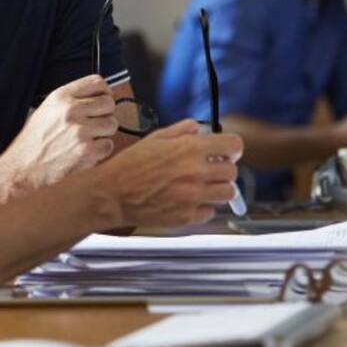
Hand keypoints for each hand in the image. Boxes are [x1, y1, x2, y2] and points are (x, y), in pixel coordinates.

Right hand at [0, 75, 118, 192]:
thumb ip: (73, 99)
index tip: (103, 101)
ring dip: (103, 133)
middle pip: (109, 103)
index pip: (97, 82)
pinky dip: (100, 150)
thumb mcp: (48, 107)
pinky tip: (84, 151)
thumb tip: (101, 96)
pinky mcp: (86, 151)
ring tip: (86, 138)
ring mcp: (80, 131)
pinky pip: (108, 145)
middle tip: (94, 124)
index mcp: (61, 96)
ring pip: (112, 124)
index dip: (104, 92)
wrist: (22, 166)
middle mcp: (72, 110)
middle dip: (105, 114)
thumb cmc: (35, 138)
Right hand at [97, 119, 243, 227]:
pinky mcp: (186, 216)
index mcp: (190, 149)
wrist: (113, 193)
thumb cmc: (131, 165)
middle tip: (211, 170)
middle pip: (232, 172)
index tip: (228, 151)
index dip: (232, 148)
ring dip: (218, 188)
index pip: (233, 146)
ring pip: (227, 193)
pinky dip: (203, 206)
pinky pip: (209, 211)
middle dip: (224, 169)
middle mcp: (195, 172)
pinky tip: (188, 200)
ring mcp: (192, 196)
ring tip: (202, 186)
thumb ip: (182, 130)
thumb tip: (200, 129)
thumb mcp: (156, 138)